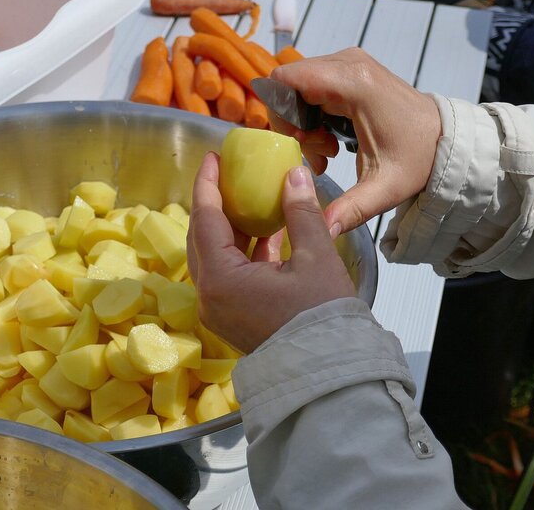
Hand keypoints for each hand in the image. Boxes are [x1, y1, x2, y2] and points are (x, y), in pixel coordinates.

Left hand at [187, 153, 354, 353]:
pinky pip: (230, 275)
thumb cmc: (322, 317)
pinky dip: (244, 251)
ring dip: (232, 228)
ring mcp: (219, 310)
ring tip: (250, 198)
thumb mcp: (315, 258)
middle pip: (203, 237)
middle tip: (228, 175)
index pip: (205, 219)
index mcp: (220, 278)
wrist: (330, 375)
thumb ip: (301, 213)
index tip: (212, 158)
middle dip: (216, 204)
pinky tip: (267, 233)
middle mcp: (210, 295)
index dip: (208, 184)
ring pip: (216, 256)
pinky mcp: (234, 318)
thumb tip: (294, 176)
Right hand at [271, 47, 441, 235]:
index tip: (298, 142)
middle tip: (318, 153)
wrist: (447, 139)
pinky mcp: (348, 69)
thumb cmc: (418, 159)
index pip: (286, 80)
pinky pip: (311, 86)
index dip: (280, 112)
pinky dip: (313, 114)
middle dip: (292, 122)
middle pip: (289, 85)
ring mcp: (348, 63)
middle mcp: (348, 63)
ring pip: (297, 87)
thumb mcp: (384, 189)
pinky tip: (332, 140)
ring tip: (328, 150)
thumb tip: (323, 232)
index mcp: (353, 83)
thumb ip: (350, 209)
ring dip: (303, 122)